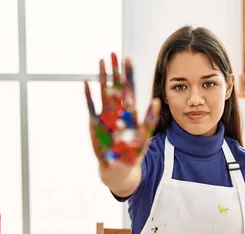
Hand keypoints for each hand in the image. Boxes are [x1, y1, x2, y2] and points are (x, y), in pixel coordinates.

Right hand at [84, 53, 159, 168]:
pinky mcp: (95, 124)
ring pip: (103, 92)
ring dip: (102, 77)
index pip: (129, 88)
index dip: (128, 74)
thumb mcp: (145, 135)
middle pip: (115, 86)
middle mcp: (117, 110)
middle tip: (112, 53)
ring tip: (100, 62)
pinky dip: (89, 95)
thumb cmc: (133, 152)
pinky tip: (87, 82)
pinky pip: (91, 106)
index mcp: (129, 111)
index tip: (128, 59)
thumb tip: (157, 100)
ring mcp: (105, 116)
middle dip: (114, 70)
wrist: (119, 167)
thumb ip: (150, 118)